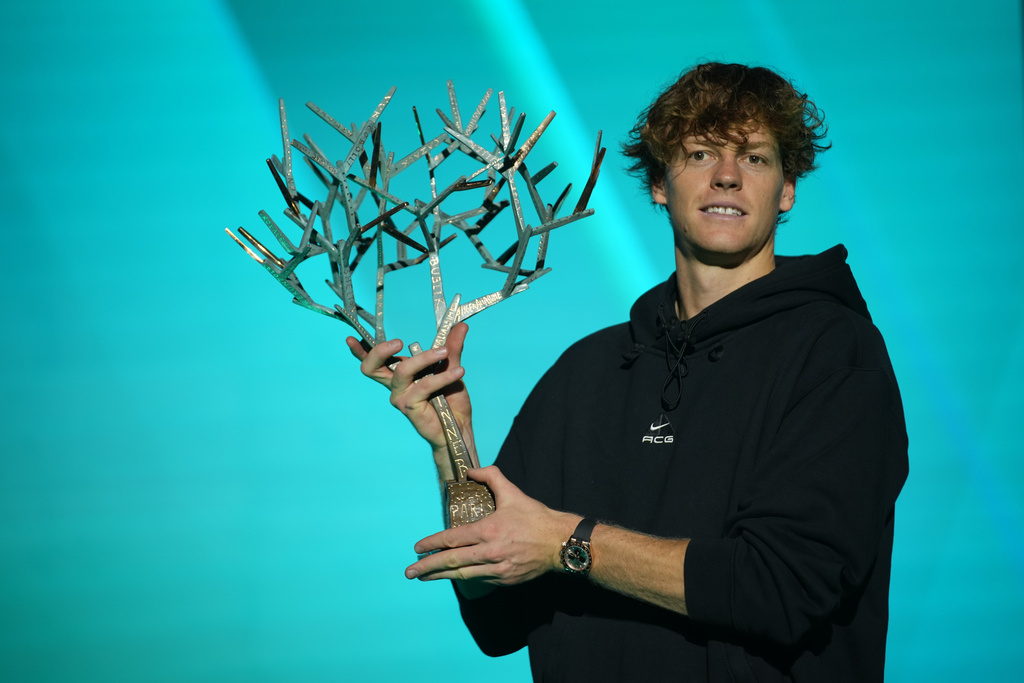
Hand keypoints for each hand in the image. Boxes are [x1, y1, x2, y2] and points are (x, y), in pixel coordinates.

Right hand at [345, 322, 472, 452]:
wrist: (460, 426)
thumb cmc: (451, 399)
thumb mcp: (451, 366)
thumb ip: (452, 347)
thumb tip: (461, 325)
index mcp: (400, 373)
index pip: (374, 361)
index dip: (359, 351)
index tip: (351, 338)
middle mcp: (395, 385)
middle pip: (371, 367)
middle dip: (379, 351)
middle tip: (399, 342)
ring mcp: (400, 396)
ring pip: (403, 370)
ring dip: (425, 358)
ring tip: (445, 352)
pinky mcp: (409, 406)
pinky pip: (424, 384)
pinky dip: (443, 376)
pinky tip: (458, 372)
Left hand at [405, 466, 578, 584]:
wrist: (561, 543)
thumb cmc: (536, 517)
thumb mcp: (513, 492)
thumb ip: (491, 476)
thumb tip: (471, 471)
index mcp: (488, 530)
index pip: (453, 539)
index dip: (432, 543)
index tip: (418, 547)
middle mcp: (490, 552)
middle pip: (451, 562)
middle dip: (428, 567)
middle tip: (409, 571)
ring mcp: (497, 569)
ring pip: (462, 575)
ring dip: (440, 576)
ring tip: (424, 577)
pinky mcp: (505, 580)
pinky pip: (480, 580)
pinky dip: (465, 577)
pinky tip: (455, 576)